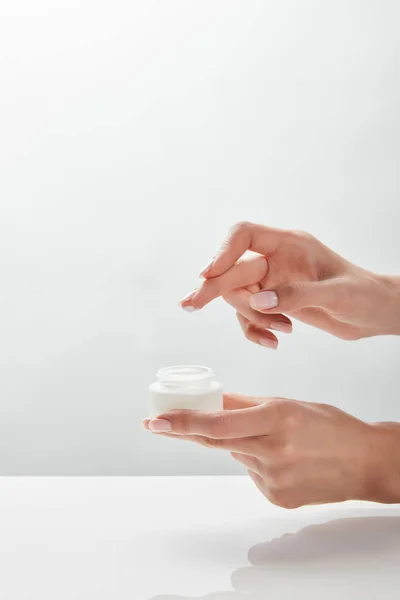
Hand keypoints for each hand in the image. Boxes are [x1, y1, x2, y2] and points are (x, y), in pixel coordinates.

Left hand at [142, 394, 399, 507]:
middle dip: (185, 431)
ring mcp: (273, 478)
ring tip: (276, 439)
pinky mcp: (276, 496)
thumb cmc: (330, 426)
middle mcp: (272, 450)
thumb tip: (214, 397)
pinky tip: (284, 459)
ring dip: (240, 444)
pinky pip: (251, 473)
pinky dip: (256, 462)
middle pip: (216, 441)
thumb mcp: (289, 403)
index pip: (219, 423)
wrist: (364, 462)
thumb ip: (247, 403)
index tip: (155, 421)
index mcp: (276, 419)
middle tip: (158, 423)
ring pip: (236, 455)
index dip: (183, 422)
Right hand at [179, 222, 399, 348]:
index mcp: (290, 245)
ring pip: (239, 297)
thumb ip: (296, 296)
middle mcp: (276, 260)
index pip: (245, 236)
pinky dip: (256, 330)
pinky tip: (275, 342)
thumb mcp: (335, 295)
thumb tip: (258, 301)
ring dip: (251, 318)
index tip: (209, 272)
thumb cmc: (363, 295)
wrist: (375, 314)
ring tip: (279, 333)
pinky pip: (250, 316)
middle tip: (190, 305)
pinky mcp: (274, 303)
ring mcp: (273, 282)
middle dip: (214, 288)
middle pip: (232, 269)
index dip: (223, 251)